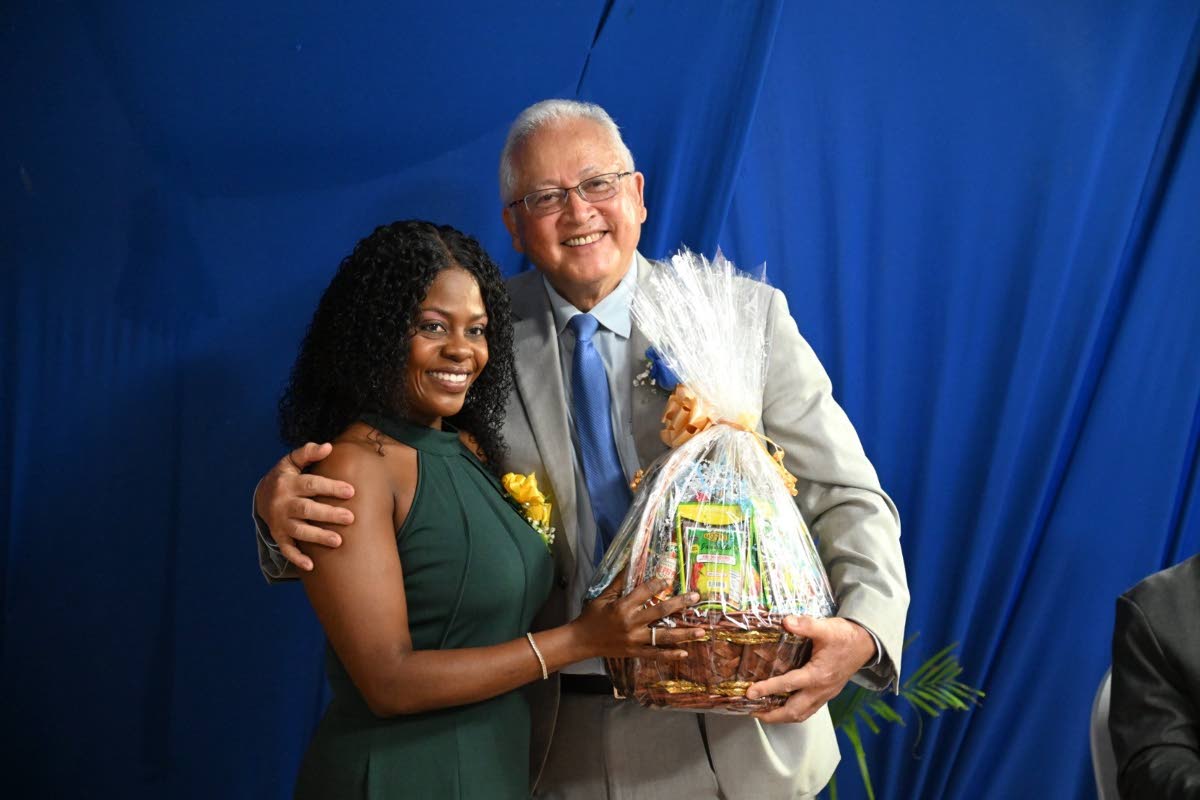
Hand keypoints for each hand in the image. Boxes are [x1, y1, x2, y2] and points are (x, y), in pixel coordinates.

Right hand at [255, 442, 355, 570]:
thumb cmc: (285, 476)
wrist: (260, 495)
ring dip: (318, 536)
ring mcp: (280, 521)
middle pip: (307, 509)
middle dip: (328, 514)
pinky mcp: (278, 535)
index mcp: (289, 483)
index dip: (330, 487)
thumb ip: (308, 452)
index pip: (311, 484)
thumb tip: (328, 446)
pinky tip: (311, 566)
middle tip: (351, 518)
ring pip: (299, 530)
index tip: (351, 491)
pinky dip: (297, 558)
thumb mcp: (291, 461)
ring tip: (338, 541)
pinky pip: (286, 549)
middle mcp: (283, 503)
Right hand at [575, 576, 703, 659]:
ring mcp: (635, 640)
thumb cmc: (592, 616)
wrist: (582, 641)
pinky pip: (655, 655)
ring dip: (684, 634)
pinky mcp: (635, 652)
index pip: (645, 592)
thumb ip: (619, 582)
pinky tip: (684, 653)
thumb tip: (631, 564)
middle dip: (680, 604)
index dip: (658, 583)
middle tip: (696, 597)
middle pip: (660, 612)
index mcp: (623, 606)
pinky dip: (670, 655)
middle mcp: (631, 623)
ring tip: (701, 631)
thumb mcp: (603, 596)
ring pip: (663, 636)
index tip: (669, 579)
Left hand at [746, 616, 876, 723]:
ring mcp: (825, 694)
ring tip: (764, 714)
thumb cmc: (845, 636)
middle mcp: (820, 689)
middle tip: (753, 712)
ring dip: (782, 717)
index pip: (788, 685)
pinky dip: (794, 712)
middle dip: (772, 715)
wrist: (866, 644)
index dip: (767, 689)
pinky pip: (809, 710)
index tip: (750, 692)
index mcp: (818, 675)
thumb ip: (806, 625)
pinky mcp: (828, 694)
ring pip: (802, 714)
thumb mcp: (826, 628)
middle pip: (794, 711)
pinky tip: (784, 707)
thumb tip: (786, 622)